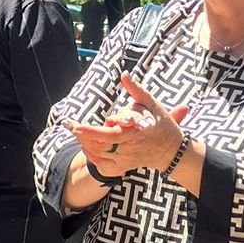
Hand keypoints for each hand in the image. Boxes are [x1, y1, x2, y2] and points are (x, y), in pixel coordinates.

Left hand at [67, 72, 187, 177]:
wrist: (172, 152)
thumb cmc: (162, 125)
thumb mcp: (152, 105)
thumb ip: (136, 90)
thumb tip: (124, 74)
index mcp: (135, 132)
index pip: (109, 133)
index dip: (91, 131)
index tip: (77, 126)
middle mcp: (130, 148)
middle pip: (100, 145)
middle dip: (82, 135)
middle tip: (70, 125)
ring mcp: (126, 160)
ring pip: (99, 155)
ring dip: (85, 144)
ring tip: (76, 131)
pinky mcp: (123, 168)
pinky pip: (102, 166)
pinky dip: (92, 156)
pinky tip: (87, 146)